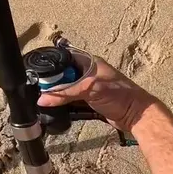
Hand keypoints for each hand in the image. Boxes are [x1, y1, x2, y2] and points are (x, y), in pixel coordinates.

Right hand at [37, 52, 159, 132]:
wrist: (136, 115)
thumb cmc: (119, 96)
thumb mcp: (89, 89)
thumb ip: (65, 93)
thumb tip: (43, 98)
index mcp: (89, 62)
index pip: (64, 58)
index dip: (51, 65)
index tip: (37, 74)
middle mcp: (87, 73)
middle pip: (63, 76)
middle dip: (52, 83)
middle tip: (38, 91)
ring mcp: (88, 88)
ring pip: (66, 90)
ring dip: (58, 96)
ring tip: (44, 102)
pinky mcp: (89, 102)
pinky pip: (72, 102)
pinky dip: (65, 106)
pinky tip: (55, 109)